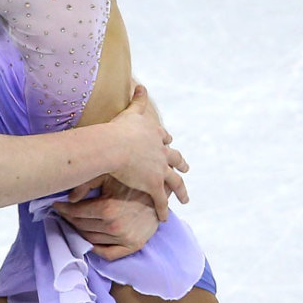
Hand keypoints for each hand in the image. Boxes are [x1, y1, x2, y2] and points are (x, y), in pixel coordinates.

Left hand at [52, 175, 158, 259]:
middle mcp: (114, 227)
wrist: (160, 191)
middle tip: (63, 213)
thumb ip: (87, 185)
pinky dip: (96, 249)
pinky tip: (88, 241)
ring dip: (79, 232)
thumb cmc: (132, 181)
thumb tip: (68, 197)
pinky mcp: (134, 245)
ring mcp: (124, 238)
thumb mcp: (108, 177)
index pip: (76, 213)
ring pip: (91, 239)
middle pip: (81, 226)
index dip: (63, 209)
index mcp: (107, 209)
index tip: (56, 205)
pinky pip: (109, 254)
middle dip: (69, 219)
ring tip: (73, 224)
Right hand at [106, 85, 189, 221]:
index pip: (163, 139)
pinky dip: (163, 209)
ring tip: (185, 199)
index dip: (166, 141)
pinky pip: (160, 200)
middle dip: (180, 164)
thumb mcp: (131, 111)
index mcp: (155, 136)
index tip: (169, 142)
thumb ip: (137, 100)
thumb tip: (141, 84)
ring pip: (174, 182)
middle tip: (186, 168)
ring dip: (180, 191)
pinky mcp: (154, 185)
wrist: (116, 147)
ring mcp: (159, 170)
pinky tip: (165, 218)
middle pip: (175, 159)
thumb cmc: (119, 129)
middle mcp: (161, 153)